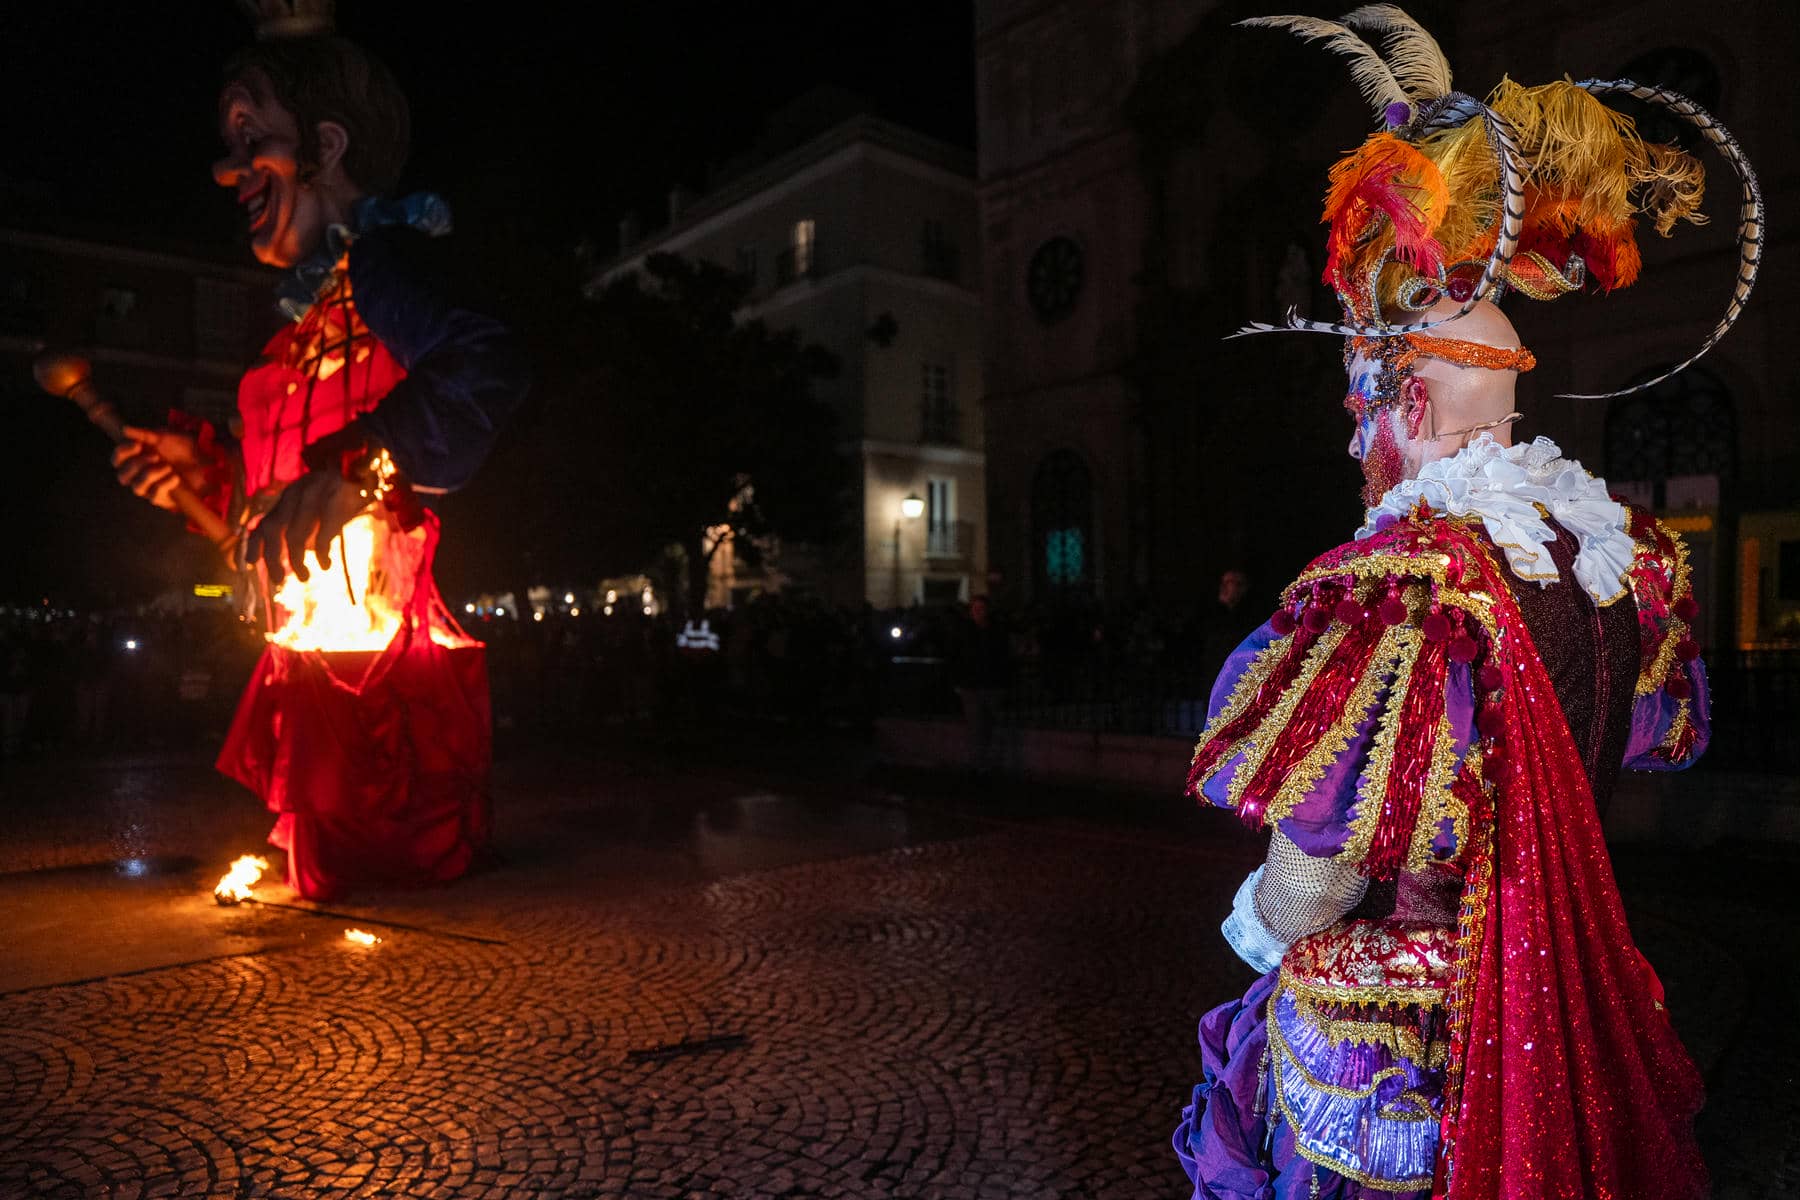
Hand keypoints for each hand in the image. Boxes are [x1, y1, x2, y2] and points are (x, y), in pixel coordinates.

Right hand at [112, 426, 206, 511]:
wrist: (208, 462)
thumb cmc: (186, 448)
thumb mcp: (166, 436)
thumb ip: (145, 434)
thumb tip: (125, 429)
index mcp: (137, 458)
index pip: (117, 460)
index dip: (121, 453)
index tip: (137, 445)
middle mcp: (140, 474)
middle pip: (122, 476)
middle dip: (136, 465)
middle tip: (155, 456)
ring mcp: (151, 488)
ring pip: (137, 488)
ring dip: (150, 475)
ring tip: (168, 466)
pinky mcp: (164, 498)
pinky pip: (155, 495)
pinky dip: (164, 484)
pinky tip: (175, 477)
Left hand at [247, 469, 371, 584]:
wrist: (366, 465)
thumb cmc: (343, 491)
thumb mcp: (316, 503)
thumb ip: (302, 521)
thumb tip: (291, 551)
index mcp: (288, 498)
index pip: (262, 523)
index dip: (252, 545)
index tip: (247, 565)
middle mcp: (294, 495)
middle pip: (271, 529)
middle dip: (271, 557)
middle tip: (278, 580)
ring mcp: (314, 495)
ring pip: (294, 534)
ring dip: (296, 561)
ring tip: (303, 578)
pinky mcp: (335, 499)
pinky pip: (322, 532)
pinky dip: (321, 552)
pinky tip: (325, 565)